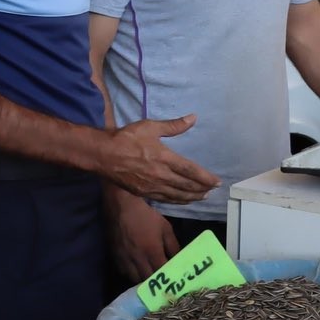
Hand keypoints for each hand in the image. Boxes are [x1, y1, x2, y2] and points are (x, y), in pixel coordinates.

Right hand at [96, 116, 217, 205]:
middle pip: (186, 186)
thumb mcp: (150, 127)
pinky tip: (183, 200)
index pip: (191, 170)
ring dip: (192, 197)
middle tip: (212, 190)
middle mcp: (161, 175)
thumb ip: (173, 125)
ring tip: (202, 196)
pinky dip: (177, 201)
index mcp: (164, 158)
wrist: (102, 154)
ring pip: (177, 195)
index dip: (206, 177)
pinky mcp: (143, 192)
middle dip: (202, 189)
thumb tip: (193, 118)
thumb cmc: (126, 138)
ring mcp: (151, 186)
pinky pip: (165, 199)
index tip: (217, 181)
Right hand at [106, 191, 181, 283]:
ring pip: (134, 279)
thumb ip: (173, 245)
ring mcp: (124, 258)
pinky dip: (131, 275)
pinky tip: (137, 271)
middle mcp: (137, 258)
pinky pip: (123, 272)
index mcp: (152, 250)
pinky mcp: (114, 256)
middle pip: (147, 279)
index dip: (168, 278)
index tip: (174, 279)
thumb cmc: (146, 215)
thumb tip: (178, 259)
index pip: (162, 272)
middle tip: (163, 281)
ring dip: (143, 281)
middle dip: (156, 282)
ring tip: (150, 278)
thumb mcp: (165, 228)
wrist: (121, 206)